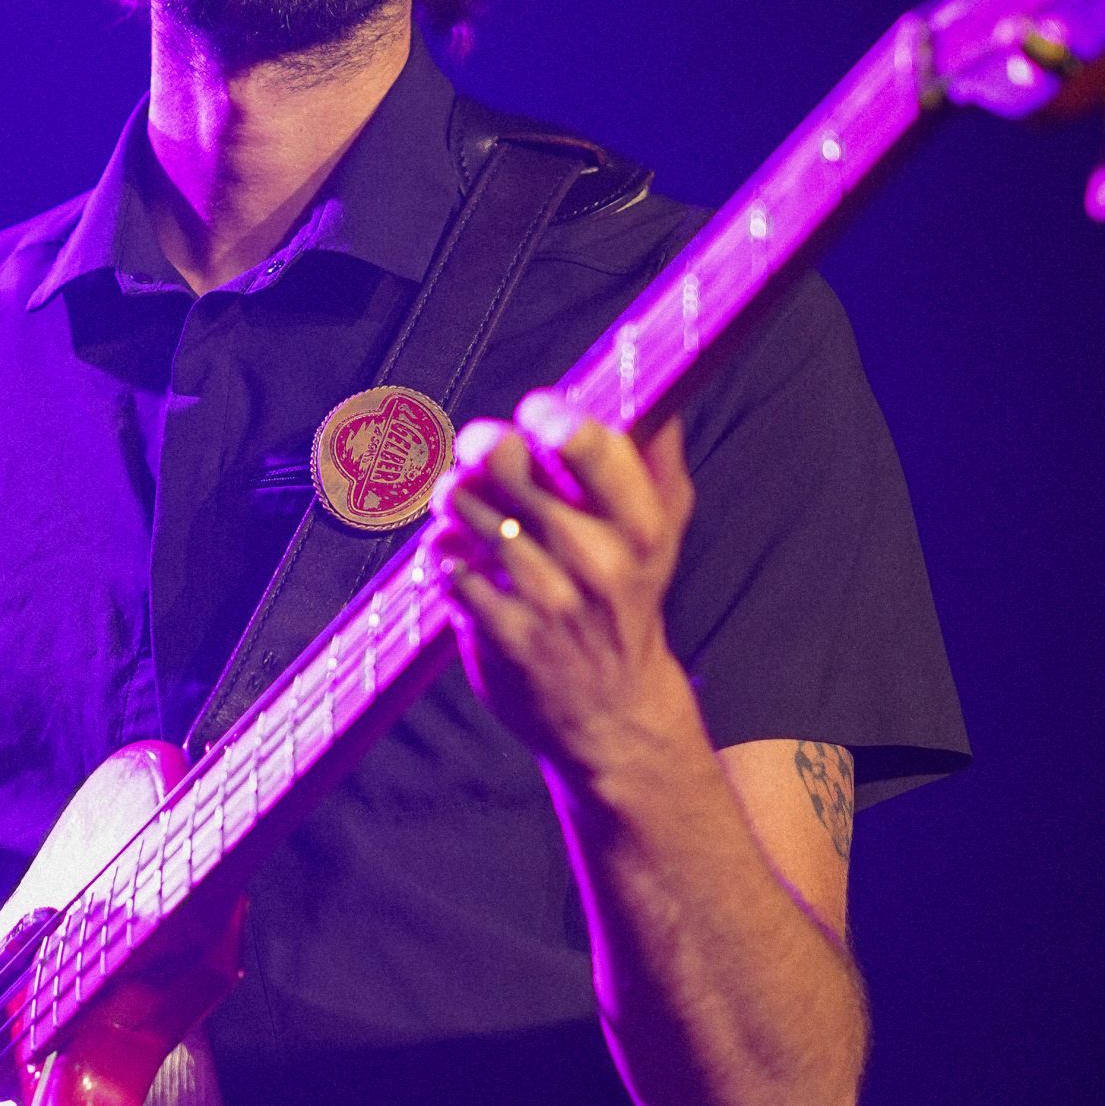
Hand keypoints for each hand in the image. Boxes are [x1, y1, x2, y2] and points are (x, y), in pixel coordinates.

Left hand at [428, 391, 696, 785]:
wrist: (612, 713)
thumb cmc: (629, 602)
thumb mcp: (664, 533)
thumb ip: (657, 459)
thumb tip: (657, 391)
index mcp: (639, 527)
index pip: (586, 442)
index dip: (545, 415)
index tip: (534, 418)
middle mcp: (593, 561)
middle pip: (504, 462)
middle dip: (481, 446)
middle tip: (480, 455)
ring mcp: (544, 600)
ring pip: (464, 506)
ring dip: (453, 495)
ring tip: (463, 502)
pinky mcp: (499, 634)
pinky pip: (443, 563)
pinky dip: (440, 550)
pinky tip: (457, 555)